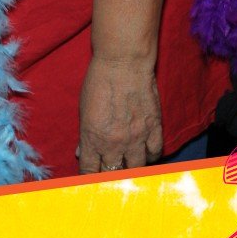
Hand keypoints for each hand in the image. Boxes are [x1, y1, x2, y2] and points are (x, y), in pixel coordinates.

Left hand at [78, 55, 162, 172]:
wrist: (124, 60)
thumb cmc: (99, 80)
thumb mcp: (84, 108)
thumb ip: (85, 135)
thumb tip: (82, 152)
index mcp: (92, 139)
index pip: (89, 171)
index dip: (89, 177)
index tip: (91, 177)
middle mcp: (114, 143)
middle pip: (113, 174)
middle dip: (110, 175)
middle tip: (110, 171)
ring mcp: (136, 137)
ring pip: (136, 168)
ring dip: (131, 168)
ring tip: (128, 165)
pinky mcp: (154, 128)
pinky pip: (154, 152)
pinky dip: (150, 155)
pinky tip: (145, 152)